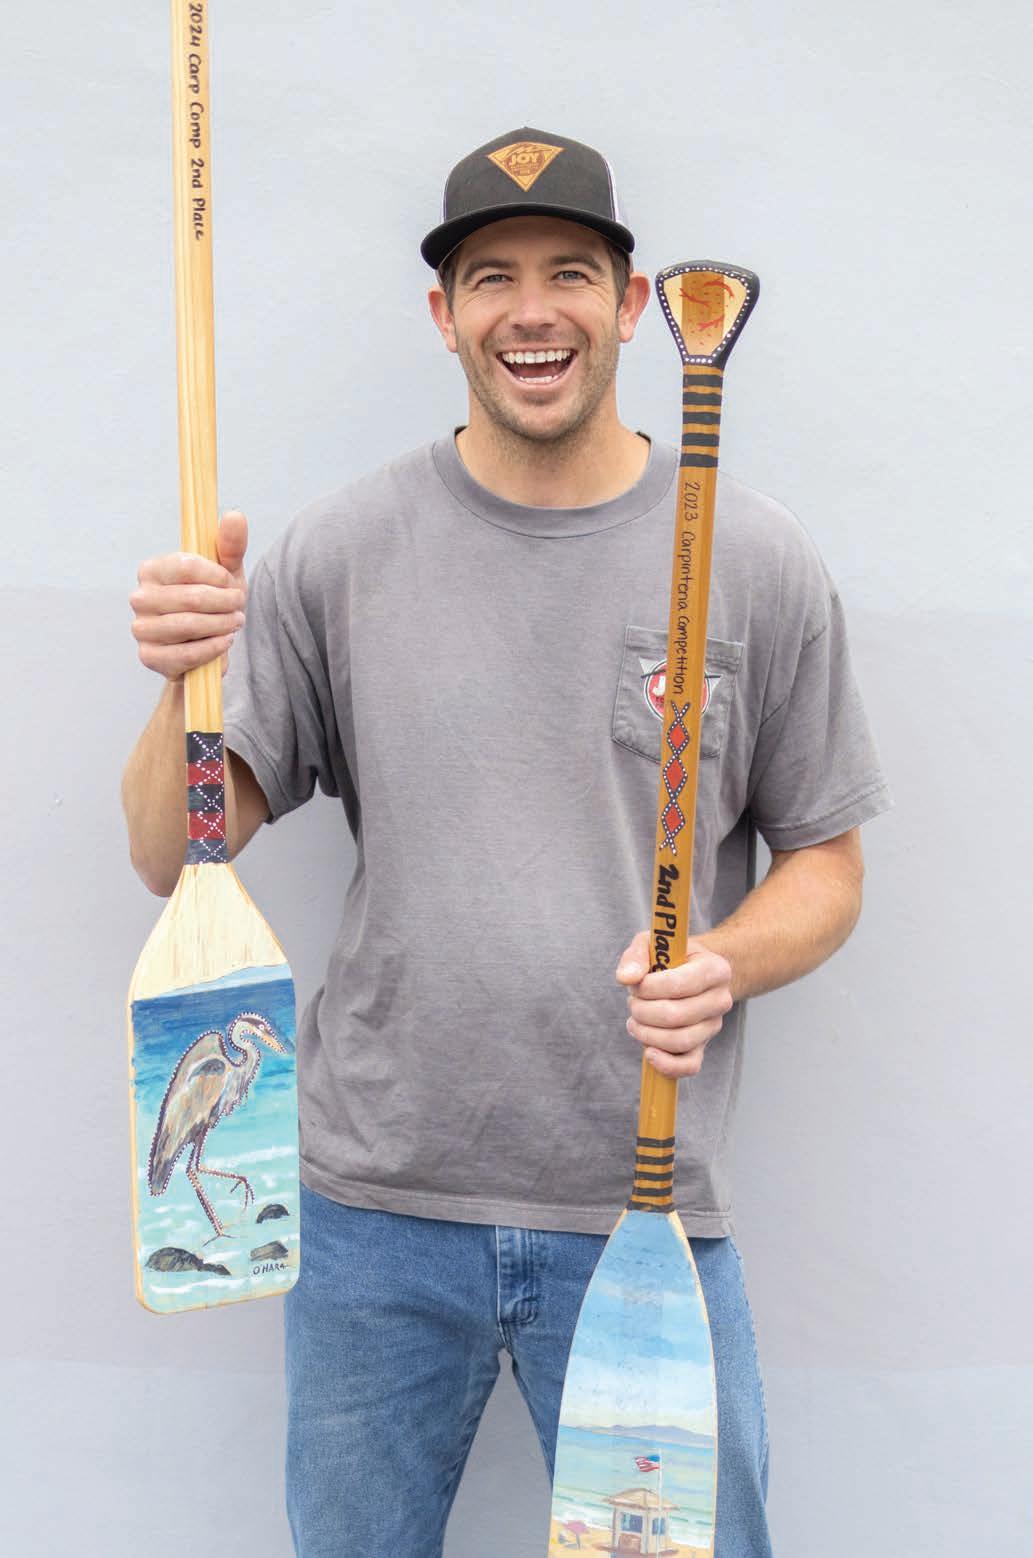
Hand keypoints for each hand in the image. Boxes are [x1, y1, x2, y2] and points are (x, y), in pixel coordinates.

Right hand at [130, 510, 248, 679]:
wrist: (206, 644)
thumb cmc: (214, 601)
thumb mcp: (226, 572)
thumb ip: (230, 545)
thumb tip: (235, 515)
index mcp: (153, 569)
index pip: (187, 566)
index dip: (218, 577)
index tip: (233, 584)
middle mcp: (140, 597)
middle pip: (190, 598)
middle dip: (224, 603)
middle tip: (240, 606)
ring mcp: (142, 628)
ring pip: (187, 625)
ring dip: (221, 625)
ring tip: (235, 622)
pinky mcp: (149, 656)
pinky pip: (184, 654)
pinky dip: (211, 648)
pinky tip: (224, 641)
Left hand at [616, 930, 733, 1077]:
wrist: (693, 972)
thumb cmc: (671, 957)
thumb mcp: (653, 943)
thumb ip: (637, 956)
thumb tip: (627, 978)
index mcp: (715, 969)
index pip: (679, 985)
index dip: (648, 988)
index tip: (636, 983)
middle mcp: (720, 999)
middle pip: (677, 1016)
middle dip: (643, 1011)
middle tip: (632, 1002)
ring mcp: (713, 1025)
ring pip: (679, 1041)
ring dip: (647, 1034)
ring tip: (635, 1021)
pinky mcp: (703, 1045)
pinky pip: (689, 1066)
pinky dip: (666, 1065)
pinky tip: (649, 1052)